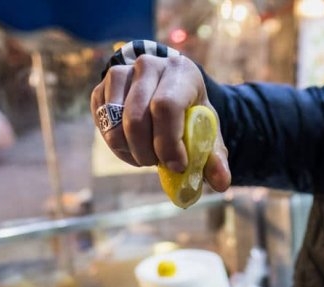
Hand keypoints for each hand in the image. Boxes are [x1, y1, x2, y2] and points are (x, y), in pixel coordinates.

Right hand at [90, 54, 230, 193]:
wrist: (165, 90)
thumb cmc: (189, 113)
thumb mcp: (206, 131)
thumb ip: (214, 158)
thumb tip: (221, 184)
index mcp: (180, 71)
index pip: (166, 106)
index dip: (169, 143)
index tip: (177, 166)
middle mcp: (147, 65)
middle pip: (136, 119)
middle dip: (147, 153)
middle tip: (158, 163)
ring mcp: (120, 74)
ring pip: (115, 126)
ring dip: (131, 152)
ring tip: (147, 156)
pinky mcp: (101, 89)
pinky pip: (103, 127)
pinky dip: (118, 147)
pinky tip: (132, 147)